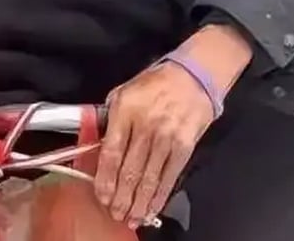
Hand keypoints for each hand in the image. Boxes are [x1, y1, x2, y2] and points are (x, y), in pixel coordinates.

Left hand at [93, 61, 214, 227]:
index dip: (105, 179)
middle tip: (115, 214)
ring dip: (139, 202)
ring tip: (131, 218)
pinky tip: (152, 208)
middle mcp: (145, 125)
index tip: (101, 196)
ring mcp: (166, 137)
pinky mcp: (185, 146)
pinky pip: (169, 177)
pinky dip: (160, 196)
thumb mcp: (125, 91)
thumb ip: (111, 118)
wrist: (193, 76)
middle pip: (129, 170)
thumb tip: (100, 146)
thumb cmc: (155, 83)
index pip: (111, 152)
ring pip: (149, 178)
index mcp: (125, 110)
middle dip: (121, 197)